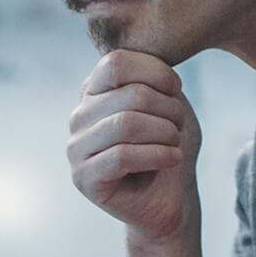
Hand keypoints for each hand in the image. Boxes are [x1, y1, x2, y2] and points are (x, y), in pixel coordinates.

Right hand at [67, 50, 201, 243]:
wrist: (171, 196)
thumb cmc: (169, 144)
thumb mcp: (168, 102)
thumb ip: (154, 78)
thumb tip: (149, 60)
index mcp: (94, 90)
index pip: (117, 62)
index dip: (155, 72)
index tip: (176, 89)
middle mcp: (79, 115)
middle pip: (130, 94)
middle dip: (168, 109)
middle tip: (179, 126)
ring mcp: (76, 147)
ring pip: (127, 125)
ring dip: (165, 133)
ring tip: (175, 143)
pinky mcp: (84, 178)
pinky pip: (123, 156)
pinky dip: (158, 155)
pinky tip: (172, 158)